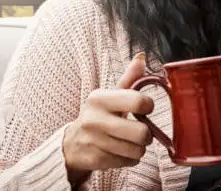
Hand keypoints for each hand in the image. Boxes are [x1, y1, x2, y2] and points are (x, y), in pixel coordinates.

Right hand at [63, 53, 153, 185]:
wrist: (72, 143)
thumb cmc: (99, 115)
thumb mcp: (111, 95)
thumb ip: (129, 79)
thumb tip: (142, 57)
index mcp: (99, 98)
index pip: (138, 101)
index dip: (148, 106)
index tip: (145, 108)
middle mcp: (94, 119)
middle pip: (142, 133)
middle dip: (147, 134)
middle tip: (141, 131)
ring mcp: (94, 141)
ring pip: (137, 150)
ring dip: (138, 148)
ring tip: (129, 141)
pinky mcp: (95, 160)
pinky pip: (129, 162)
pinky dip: (130, 158)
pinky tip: (120, 151)